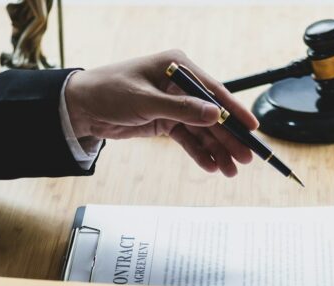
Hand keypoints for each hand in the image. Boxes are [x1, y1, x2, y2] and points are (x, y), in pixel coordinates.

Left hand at [65, 50, 257, 176]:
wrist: (81, 108)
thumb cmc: (109, 92)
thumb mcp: (145, 101)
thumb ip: (182, 109)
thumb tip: (215, 114)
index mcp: (178, 67)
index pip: (214, 90)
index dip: (234, 111)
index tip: (252, 128)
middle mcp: (179, 84)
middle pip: (211, 114)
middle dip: (228, 138)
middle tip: (245, 159)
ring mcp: (173, 104)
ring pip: (202, 130)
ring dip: (216, 150)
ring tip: (230, 171)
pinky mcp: (165, 122)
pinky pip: (187, 139)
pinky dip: (198, 153)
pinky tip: (211, 167)